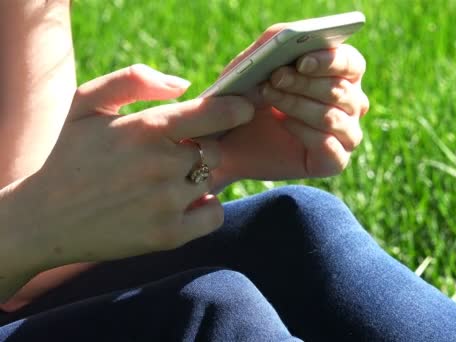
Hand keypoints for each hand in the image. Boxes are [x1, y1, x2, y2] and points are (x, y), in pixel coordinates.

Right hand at [25, 64, 253, 266]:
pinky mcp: (168, 235)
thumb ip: (133, 81)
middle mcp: (161, 165)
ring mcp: (166, 203)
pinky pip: (213, 214)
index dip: (236, 108)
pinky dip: (205, 208)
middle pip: (214, 149)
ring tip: (164, 181)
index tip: (243, 108)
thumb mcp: (86, 104)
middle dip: (202, 148)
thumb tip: (184, 85)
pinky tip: (180, 204)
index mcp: (145, 129)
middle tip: (175, 155)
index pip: (214, 113)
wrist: (42, 219)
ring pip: (212, 180)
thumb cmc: (68, 155)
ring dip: (198, 178)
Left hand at [212, 26, 368, 186]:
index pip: (351, 64)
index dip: (330, 61)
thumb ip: (273, 40)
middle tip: (276, 78)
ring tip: (269, 96)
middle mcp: (350, 104)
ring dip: (299, 105)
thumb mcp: (253, 60)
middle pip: (343, 91)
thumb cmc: (246, 94)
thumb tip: (291, 34)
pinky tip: (284, 123)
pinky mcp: (333, 161)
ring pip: (334, 118)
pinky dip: (305, 133)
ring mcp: (345, 134)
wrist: (228, 139)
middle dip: (305, 84)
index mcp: (341, 74)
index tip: (302, 62)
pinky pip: (330, 147)